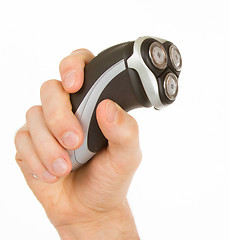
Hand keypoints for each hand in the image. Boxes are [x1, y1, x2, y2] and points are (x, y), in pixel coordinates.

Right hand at [14, 49, 140, 239]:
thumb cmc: (110, 178)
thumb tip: (108, 107)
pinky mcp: (29, 143)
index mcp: (95, 103)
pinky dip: (37, 159)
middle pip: (50, 89)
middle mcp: (68, 108)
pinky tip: (53, 173)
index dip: (73, 66)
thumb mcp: (127, 157)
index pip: (80, 66)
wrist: (89, 209)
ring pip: (33, 116)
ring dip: (48, 145)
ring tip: (65, 167)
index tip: (74, 85)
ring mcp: (46, 125)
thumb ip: (125, 131)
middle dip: (59, 116)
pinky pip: (22, 139)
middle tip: (75, 141)